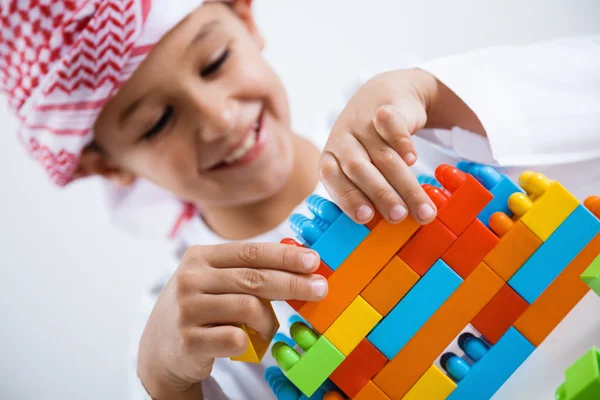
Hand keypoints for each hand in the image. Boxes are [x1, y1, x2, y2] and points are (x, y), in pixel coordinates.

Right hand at [137, 242, 325, 398]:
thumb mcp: (214, 279)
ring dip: (268, 321)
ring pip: (249, 308)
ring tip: (268, 329)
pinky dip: (250, 341)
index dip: (285, 256)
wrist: (160, 348)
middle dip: (293, 284)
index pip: (251, 252)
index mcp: (200, 257)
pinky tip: (248, 342)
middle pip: (254, 278)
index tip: (313, 261)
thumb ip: (246, 269)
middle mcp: (190, 279)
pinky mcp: (189, 341)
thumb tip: (299, 261)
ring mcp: (187, 310)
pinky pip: (236, 338)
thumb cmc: (199, 307)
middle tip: (319, 289)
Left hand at [319, 69, 438, 225]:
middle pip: (360, 170)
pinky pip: (391, 125)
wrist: (384, 97)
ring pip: (382, 155)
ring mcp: (363, 123)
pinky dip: (402, 143)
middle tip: (399, 216)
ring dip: (403, 183)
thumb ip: (368, 192)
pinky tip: (413, 160)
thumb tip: (390, 228)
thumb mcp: (361, 167)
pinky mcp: (384, 108)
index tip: (366, 218)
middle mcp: (343, 141)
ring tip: (422, 207)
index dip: (348, 198)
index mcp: (331, 158)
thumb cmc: (370, 146)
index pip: (333, 179)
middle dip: (381, 195)